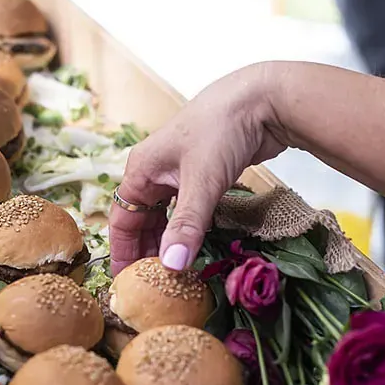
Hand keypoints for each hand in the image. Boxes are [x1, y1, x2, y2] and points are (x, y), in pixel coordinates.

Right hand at [110, 63, 283, 273]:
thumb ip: (186, 226)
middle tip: (153, 286)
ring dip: (169, 242)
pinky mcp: (205, 174)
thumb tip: (171, 266)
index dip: (122, 251)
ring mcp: (181, 172)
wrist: (263, 99)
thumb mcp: (201, 182)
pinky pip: (188, 209)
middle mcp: (156, 171)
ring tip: (174, 273)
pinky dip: (189, 229)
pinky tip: (196, 248)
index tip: (126, 283)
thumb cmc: (222, 130)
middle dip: (145, 251)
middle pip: (142, 219)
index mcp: (142, 169)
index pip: (122, 218)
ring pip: (166, 215)